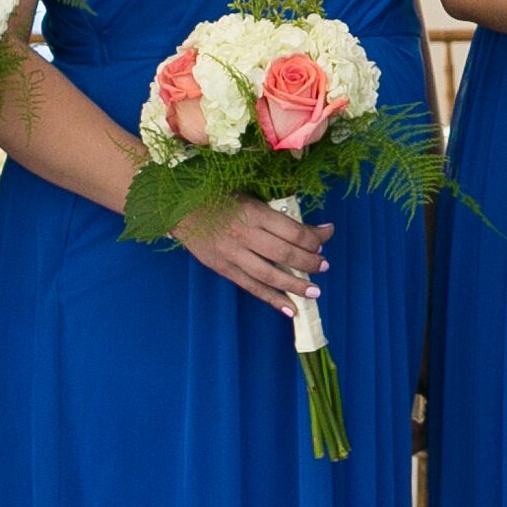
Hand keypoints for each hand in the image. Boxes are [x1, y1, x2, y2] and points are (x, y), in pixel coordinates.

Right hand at [181, 195, 328, 313]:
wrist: (182, 208)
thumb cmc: (220, 198)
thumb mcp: (251, 198)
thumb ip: (277, 215)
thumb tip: (311, 228)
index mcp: (255, 213)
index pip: (293, 231)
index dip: (314, 238)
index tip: (325, 238)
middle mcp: (245, 235)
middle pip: (285, 254)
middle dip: (309, 263)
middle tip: (323, 266)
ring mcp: (232, 254)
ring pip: (270, 275)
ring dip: (295, 285)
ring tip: (314, 292)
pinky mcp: (223, 268)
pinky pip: (251, 287)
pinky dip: (272, 299)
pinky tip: (289, 308)